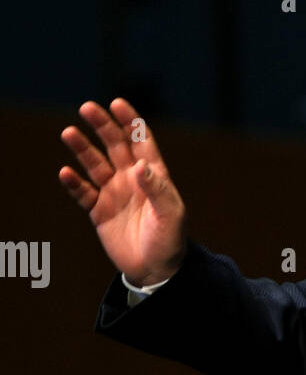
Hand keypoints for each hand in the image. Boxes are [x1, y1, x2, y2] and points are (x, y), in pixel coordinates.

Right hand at [59, 98, 187, 286]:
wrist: (156, 270)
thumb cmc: (170, 241)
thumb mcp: (171, 215)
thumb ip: (157, 189)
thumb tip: (141, 165)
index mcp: (153, 175)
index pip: (141, 141)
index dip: (130, 121)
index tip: (117, 104)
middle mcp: (131, 179)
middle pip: (114, 145)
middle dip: (102, 125)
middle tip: (87, 108)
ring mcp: (114, 193)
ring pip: (95, 164)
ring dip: (82, 149)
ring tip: (68, 133)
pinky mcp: (100, 211)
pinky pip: (83, 193)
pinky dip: (74, 183)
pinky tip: (66, 173)